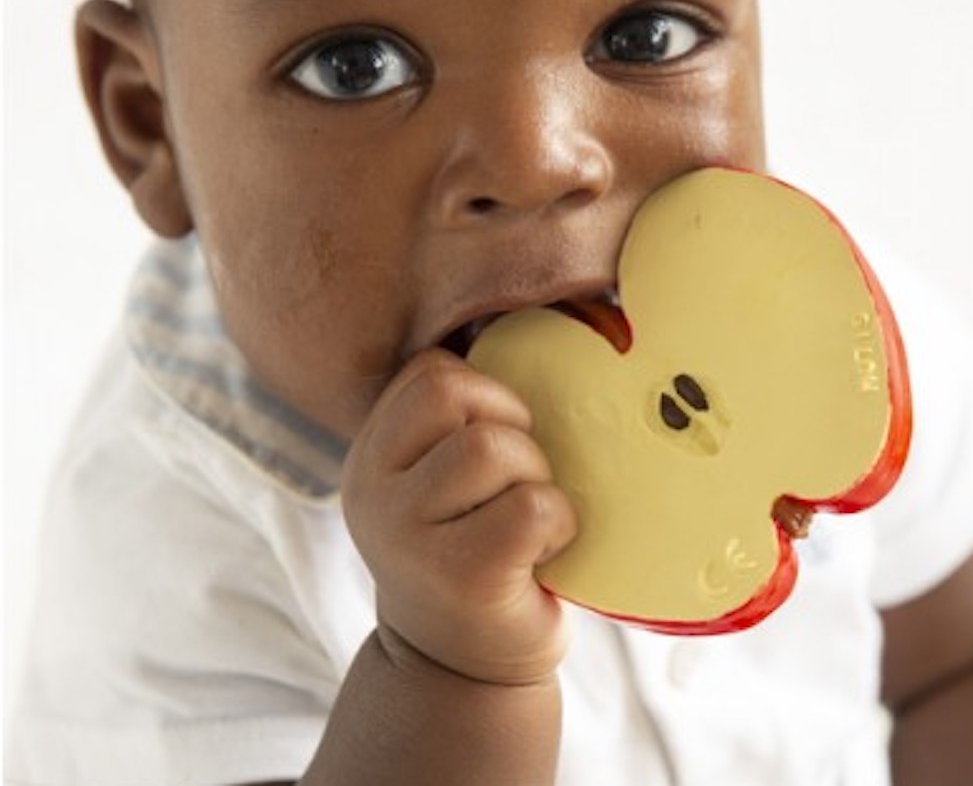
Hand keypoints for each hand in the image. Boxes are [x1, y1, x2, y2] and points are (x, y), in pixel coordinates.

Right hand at [342, 349, 577, 685]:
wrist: (464, 671)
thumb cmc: (476, 550)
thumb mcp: (444, 483)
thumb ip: (463, 423)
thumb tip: (575, 326)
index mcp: (372, 455)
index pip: (430, 372)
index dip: (485, 393)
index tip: (501, 438)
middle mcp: (371, 490)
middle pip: (457, 395)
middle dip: (512, 427)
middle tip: (520, 481)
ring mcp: (406, 535)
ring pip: (494, 446)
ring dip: (536, 476)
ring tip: (530, 519)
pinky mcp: (458, 575)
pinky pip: (531, 506)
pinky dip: (557, 520)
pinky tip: (544, 550)